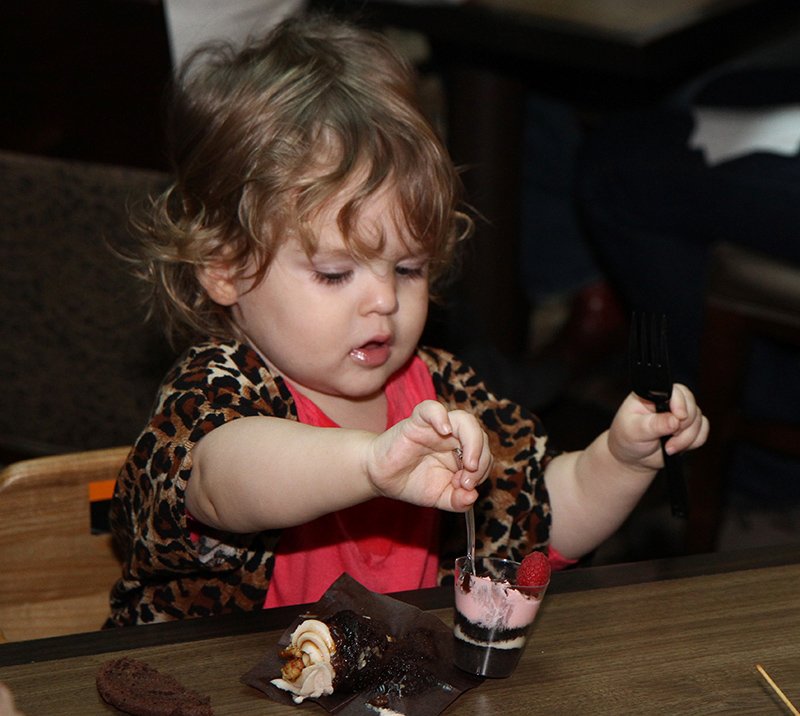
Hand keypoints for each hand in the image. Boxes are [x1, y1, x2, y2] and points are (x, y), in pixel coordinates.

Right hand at [366, 400, 492, 511]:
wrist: (381, 478)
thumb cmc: (411, 482)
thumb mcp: (440, 498)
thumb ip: (458, 501)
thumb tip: (472, 496)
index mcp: (461, 452)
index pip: (485, 453)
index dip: (483, 471)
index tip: (465, 488)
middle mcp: (453, 437)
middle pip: (480, 435)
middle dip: (481, 460)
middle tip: (466, 481)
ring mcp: (436, 427)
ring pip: (465, 420)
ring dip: (473, 442)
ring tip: (467, 463)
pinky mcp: (417, 421)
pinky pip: (431, 409)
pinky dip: (441, 416)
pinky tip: (444, 430)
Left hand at [608, 384, 708, 470]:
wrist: (633, 458)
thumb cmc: (628, 439)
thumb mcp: (635, 431)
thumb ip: (654, 424)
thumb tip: (674, 420)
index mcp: (651, 396)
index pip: (674, 391)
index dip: (680, 404)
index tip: (678, 418)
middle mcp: (668, 401)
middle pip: (691, 404)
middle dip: (683, 425)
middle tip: (669, 438)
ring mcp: (680, 414)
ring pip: (699, 419)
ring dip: (687, 437)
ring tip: (669, 447)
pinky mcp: (689, 427)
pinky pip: (703, 431)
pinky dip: (693, 442)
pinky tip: (677, 447)